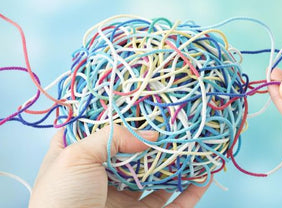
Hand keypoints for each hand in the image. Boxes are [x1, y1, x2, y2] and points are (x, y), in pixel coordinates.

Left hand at [29, 125, 211, 207]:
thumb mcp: (76, 156)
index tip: (143, 102)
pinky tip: (202, 177)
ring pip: (156, 176)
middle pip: (135, 151)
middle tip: (176, 123)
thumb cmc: (59, 198)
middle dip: (156, 139)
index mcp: (80, 157)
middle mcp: (103, 175)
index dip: (122, 115)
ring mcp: (123, 198)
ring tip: (194, 146)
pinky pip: (171, 204)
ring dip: (176, 163)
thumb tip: (152, 135)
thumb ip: (114, 137)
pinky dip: (189, 192)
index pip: (104, 128)